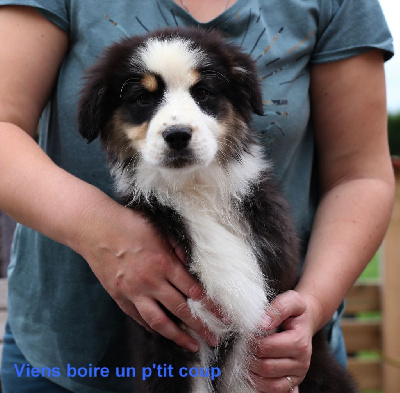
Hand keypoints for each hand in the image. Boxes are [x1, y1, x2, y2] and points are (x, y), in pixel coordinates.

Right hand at [77, 203, 217, 351]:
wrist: (95, 228)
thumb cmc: (129, 224)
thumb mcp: (160, 230)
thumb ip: (178, 248)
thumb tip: (190, 264)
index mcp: (165, 264)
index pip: (194, 291)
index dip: (211, 306)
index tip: (223, 317)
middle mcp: (151, 282)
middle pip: (181, 310)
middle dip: (200, 327)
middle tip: (214, 339)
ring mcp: (133, 292)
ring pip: (159, 321)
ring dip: (177, 336)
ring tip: (191, 346)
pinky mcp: (119, 297)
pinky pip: (138, 317)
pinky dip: (152, 327)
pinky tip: (161, 332)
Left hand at [248, 291, 312, 392]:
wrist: (305, 321)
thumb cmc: (295, 311)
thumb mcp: (291, 300)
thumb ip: (277, 308)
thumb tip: (261, 323)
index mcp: (299, 341)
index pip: (266, 347)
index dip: (251, 341)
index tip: (246, 333)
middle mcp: (301, 361)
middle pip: (266, 367)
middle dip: (249, 357)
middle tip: (241, 347)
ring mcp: (298, 374)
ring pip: (269, 383)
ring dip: (252, 373)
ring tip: (244, 359)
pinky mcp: (293, 382)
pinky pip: (276, 391)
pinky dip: (262, 386)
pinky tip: (254, 375)